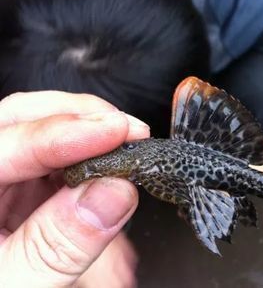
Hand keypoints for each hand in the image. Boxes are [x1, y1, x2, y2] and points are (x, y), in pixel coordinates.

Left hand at [0, 91, 148, 286]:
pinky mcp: (24, 189)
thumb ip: (62, 243)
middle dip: (81, 116)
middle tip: (126, 129)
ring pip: (45, 132)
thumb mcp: (18, 285)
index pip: (6, 145)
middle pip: (22, 119)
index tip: (117, 132)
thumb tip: (115, 192)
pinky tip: (111, 169)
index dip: (66, 133)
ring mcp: (2, 180)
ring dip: (91, 135)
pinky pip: (59, 160)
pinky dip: (91, 159)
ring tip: (125, 148)